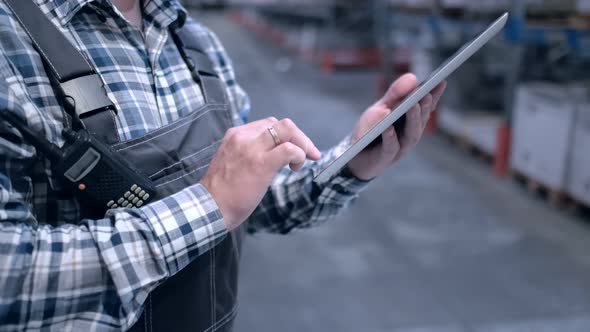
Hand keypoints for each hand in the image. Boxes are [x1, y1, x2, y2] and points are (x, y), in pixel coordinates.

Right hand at [200, 118, 320, 230]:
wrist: (210, 207)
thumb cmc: (222, 191)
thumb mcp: (233, 161)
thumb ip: (250, 152)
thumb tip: (274, 154)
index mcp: (236, 135)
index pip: (269, 124)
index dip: (286, 135)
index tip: (295, 149)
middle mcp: (244, 136)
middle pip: (281, 124)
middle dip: (300, 137)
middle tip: (308, 153)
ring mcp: (253, 148)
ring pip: (288, 130)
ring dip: (302, 144)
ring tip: (299, 163)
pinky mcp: (262, 163)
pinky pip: (289, 150)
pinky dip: (299, 156)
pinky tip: (294, 168)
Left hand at [347, 74, 446, 180]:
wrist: (353, 156)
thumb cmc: (370, 129)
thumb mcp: (380, 107)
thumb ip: (395, 93)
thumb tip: (413, 78)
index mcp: (411, 122)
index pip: (426, 107)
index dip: (435, 95)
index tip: (442, 81)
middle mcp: (409, 135)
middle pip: (421, 121)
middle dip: (425, 107)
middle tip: (426, 94)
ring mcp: (399, 149)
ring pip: (411, 135)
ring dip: (413, 120)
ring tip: (413, 105)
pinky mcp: (384, 159)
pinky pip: (390, 148)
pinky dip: (390, 137)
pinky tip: (388, 126)